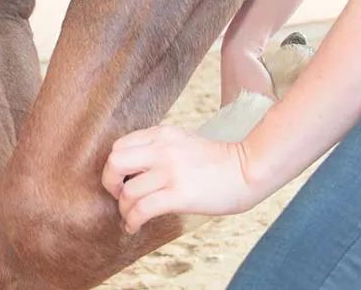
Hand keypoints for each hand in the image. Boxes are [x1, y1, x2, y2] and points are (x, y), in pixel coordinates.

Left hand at [101, 125, 260, 233]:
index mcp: (162, 134)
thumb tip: (134, 170)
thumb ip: (159, 148)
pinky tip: (133, 227)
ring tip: (130, 217)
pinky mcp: (179, 194)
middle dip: (109, 182)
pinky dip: (132, 221)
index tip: (121, 179)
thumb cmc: (219, 160)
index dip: (114, 165)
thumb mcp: (183, 142)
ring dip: (124, 209)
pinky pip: (142, 209)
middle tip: (119, 195)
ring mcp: (170, 172)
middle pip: (114, 162)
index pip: (120, 145)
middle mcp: (162, 149)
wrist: (250, 168)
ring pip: (127, 192)